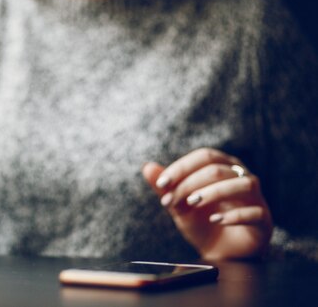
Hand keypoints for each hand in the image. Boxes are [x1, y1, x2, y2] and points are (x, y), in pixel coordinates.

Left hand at [142, 148, 272, 259]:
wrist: (221, 254)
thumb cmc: (201, 223)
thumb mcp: (178, 205)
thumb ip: (164, 186)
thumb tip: (147, 166)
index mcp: (223, 166)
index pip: (204, 156)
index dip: (181, 167)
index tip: (161, 184)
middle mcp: (242, 177)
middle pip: (218, 169)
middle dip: (190, 184)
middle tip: (171, 201)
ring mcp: (256, 198)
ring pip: (241, 184)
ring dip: (213, 193)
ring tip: (192, 204)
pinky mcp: (263, 219)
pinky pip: (253, 212)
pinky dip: (233, 215)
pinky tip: (216, 220)